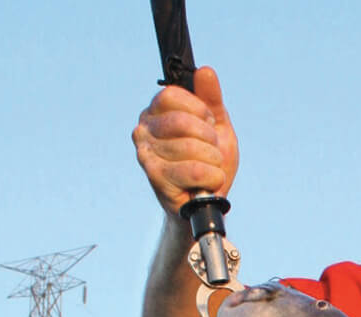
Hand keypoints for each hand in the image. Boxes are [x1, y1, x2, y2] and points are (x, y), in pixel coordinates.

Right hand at [132, 66, 238, 217]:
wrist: (206, 202)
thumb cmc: (208, 162)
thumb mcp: (216, 127)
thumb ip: (211, 99)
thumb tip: (205, 71)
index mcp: (155, 112)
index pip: (172, 95)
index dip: (199, 110)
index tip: (209, 124)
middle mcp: (143, 130)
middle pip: (183, 122)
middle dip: (209, 138)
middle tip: (211, 150)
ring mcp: (146, 154)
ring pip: (192, 148)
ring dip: (213, 160)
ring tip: (210, 168)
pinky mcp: (155, 178)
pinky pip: (194, 170)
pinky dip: (212, 177)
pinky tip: (208, 182)